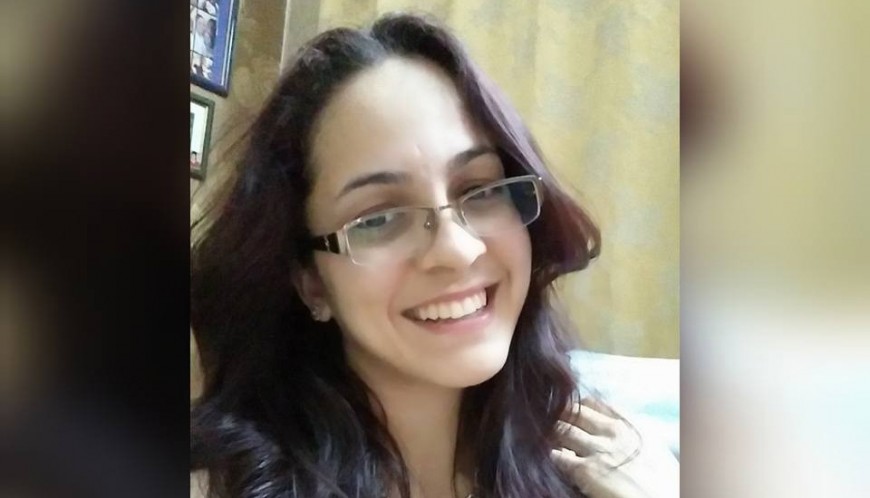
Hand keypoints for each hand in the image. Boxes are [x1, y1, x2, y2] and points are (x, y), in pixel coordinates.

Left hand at [550, 398, 678, 497]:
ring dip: (550, 434)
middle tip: (546, 423)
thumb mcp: (650, 447)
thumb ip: (628, 432)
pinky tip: (550, 460)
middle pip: (571, 411)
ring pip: (560, 429)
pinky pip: (558, 457)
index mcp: (628, 423)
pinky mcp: (586, 471)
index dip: (574, 407)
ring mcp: (598, 449)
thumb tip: (609, 429)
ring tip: (544, 440)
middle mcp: (612, 431)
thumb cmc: (662, 481)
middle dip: (556, 416)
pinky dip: (551, 456)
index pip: (590, 403)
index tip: (566, 413)